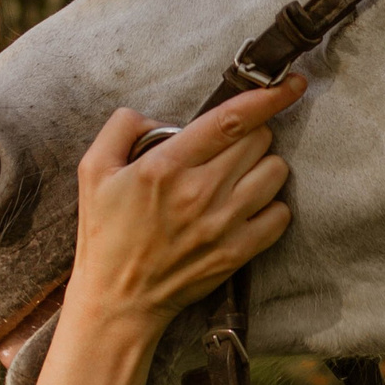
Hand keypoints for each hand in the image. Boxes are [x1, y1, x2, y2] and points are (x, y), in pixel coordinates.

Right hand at [59, 75, 303, 353]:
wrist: (118, 301)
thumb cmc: (105, 234)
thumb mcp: (93, 170)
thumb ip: (122, 127)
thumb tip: (158, 116)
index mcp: (166, 166)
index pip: (231, 119)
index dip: (269, 95)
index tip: (291, 83)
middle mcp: (200, 192)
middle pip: (259, 139)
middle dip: (250, 133)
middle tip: (227, 148)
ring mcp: (224, 224)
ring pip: (276, 171)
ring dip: (262, 166)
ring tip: (237, 176)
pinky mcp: (238, 252)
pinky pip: (281, 214)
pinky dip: (270, 205)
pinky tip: (247, 207)